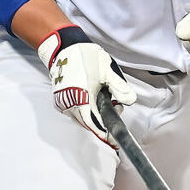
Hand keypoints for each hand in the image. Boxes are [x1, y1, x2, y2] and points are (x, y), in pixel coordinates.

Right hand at [37, 26, 136, 147]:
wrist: (64, 47)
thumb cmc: (85, 57)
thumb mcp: (107, 69)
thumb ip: (119, 87)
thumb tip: (129, 101)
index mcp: (82, 98)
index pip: (94, 124)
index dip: (104, 134)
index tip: (114, 142)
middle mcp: (70, 104)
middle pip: (88, 122)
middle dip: (102, 121)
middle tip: (115, 108)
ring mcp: (63, 102)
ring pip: (81, 117)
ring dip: (94, 114)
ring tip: (106, 99)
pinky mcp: (60, 99)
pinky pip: (74, 111)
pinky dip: (85, 109)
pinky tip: (93, 98)